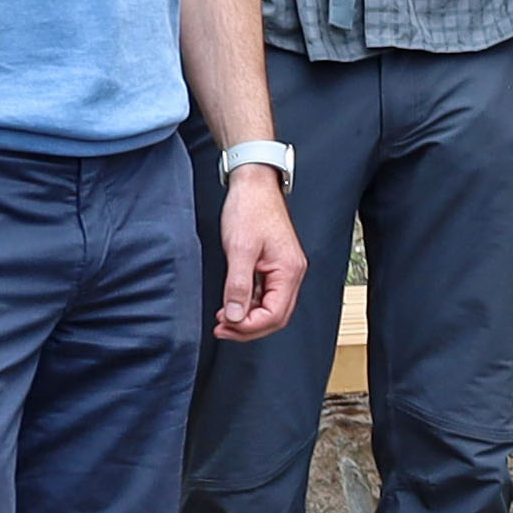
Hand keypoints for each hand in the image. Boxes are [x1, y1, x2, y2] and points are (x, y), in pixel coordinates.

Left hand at [214, 169, 307, 340]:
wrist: (254, 184)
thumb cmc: (250, 209)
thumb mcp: (239, 250)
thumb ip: (237, 286)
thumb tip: (234, 316)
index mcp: (288, 270)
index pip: (274, 315)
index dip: (248, 327)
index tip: (224, 326)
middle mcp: (292, 273)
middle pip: (276, 317)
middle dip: (248, 328)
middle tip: (221, 329)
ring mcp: (284, 270)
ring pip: (271, 308)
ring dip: (247, 318)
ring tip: (223, 319)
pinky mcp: (274, 266)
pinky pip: (265, 295)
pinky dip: (248, 304)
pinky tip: (231, 304)